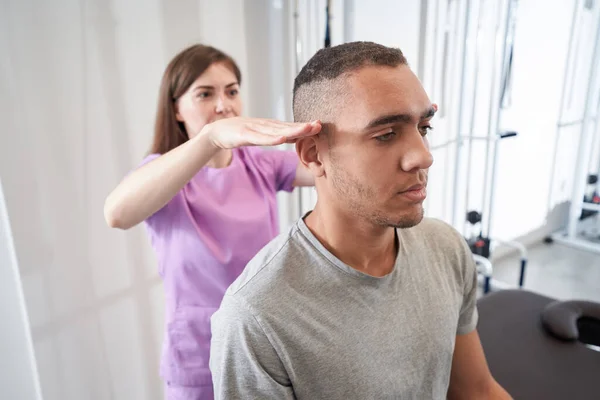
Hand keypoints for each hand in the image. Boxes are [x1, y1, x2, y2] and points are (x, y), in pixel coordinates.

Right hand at [203, 117, 321, 148]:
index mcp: (270, 126)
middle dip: (303, 126)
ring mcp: (255, 129)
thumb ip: (276, 135)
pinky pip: (260, 138)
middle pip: (287, 126)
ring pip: (276, 131)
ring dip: (292, 130)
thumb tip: (294, 136)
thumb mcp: (261, 135)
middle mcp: (265, 125)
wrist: (217, 132)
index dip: (305, 126)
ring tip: (306, 129)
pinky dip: (271, 139)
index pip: (290, 126)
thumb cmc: (240, 133)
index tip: (320, 125)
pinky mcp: (244, 135)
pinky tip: (282, 139)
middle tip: (319, 125)